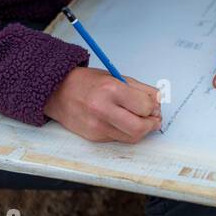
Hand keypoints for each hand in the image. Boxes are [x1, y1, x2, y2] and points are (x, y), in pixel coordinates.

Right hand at [43, 66, 162, 142]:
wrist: (57, 92)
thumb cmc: (87, 82)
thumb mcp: (117, 77)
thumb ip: (141, 90)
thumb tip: (158, 103)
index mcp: (111, 90)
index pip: (145, 107)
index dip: (153, 107)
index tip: (152, 105)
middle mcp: (103, 110)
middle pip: (139, 128)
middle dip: (151, 125)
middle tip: (154, 119)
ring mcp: (97, 126)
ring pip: (131, 137)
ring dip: (141, 130)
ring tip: (140, 120)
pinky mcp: (94, 137)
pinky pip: (118, 138)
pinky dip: (125, 132)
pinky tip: (122, 121)